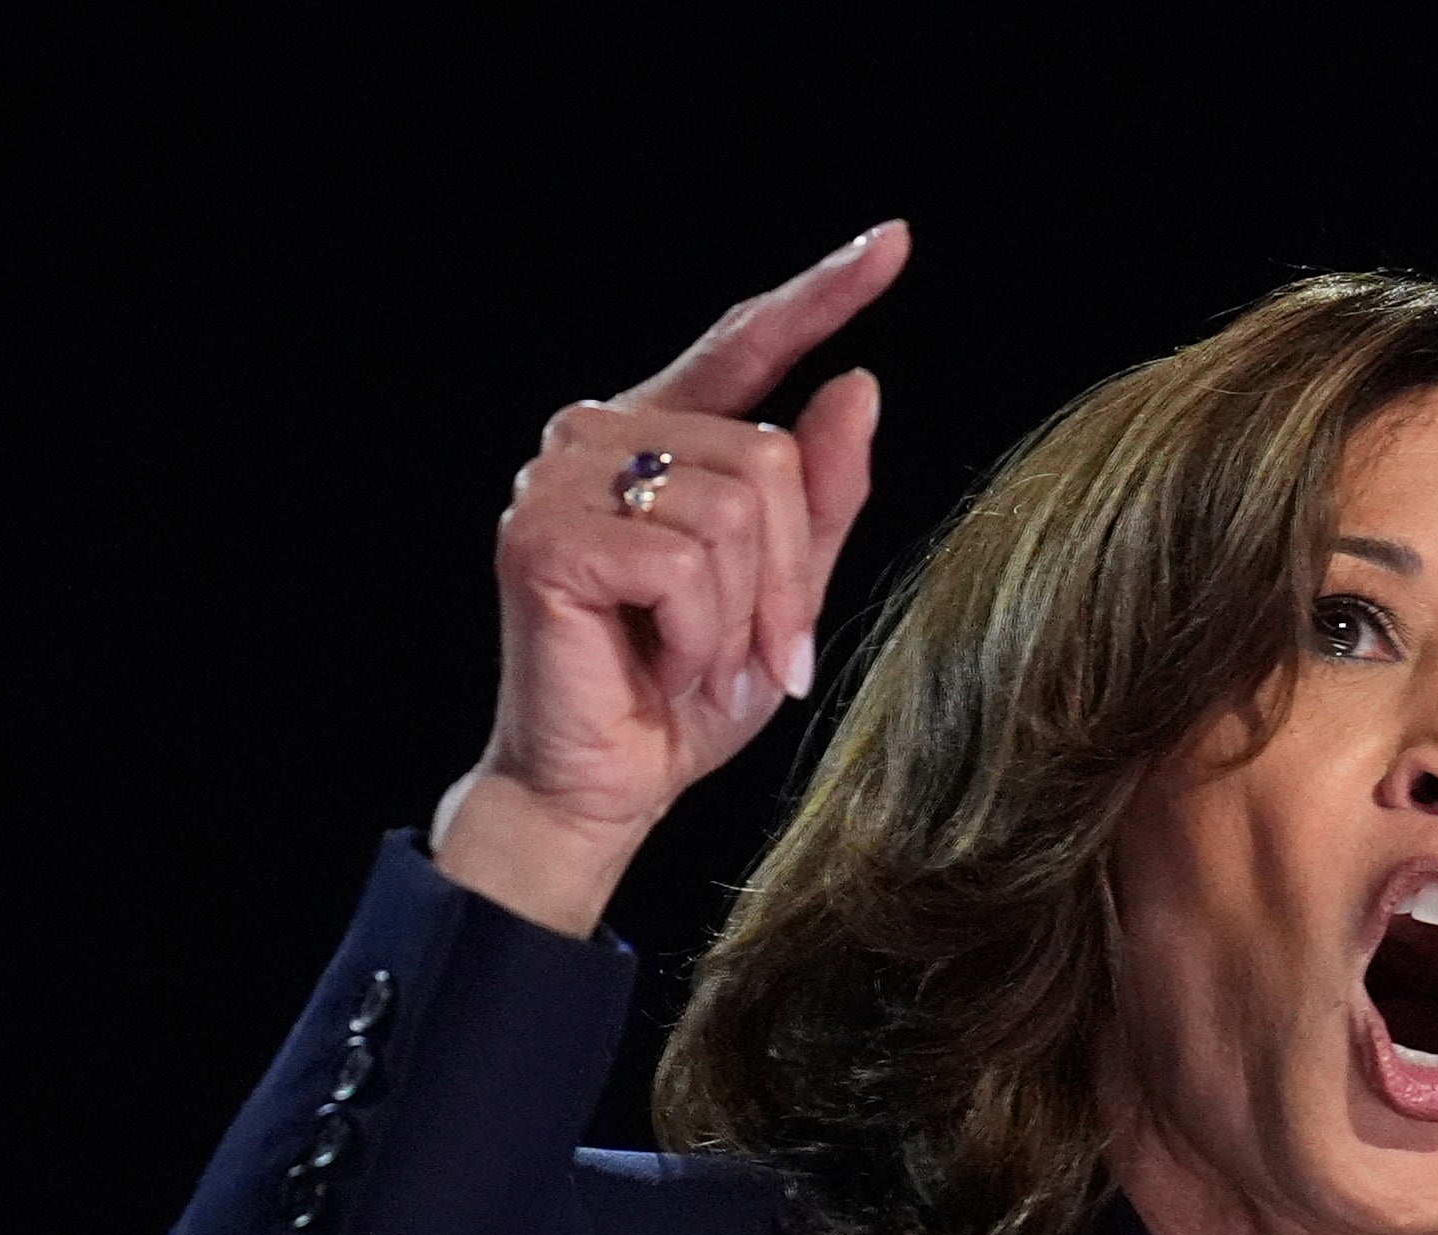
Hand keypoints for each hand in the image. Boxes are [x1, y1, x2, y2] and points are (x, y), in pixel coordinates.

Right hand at [432, 222, 910, 933]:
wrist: (601, 787)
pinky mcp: (544, 535)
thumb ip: (820, 496)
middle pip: (769, 455)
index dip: (821, 295)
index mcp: (658, 437)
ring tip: (703, 663)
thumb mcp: (783, 594)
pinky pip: (684, 562)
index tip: (893, 243)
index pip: (747, 344)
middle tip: (762, 655)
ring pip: (735, 508)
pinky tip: (666, 666)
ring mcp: (560, 477)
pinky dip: (701, 635)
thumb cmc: (684, 697)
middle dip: (791, 576)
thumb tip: (856, 385)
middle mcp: (599, 435)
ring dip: (745, 614)